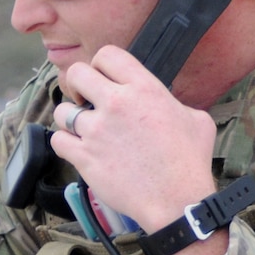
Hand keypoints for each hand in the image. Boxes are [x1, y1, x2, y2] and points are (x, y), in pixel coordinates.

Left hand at [52, 46, 227, 254]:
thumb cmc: (189, 161)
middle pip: (76, 73)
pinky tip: (78, 148)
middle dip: (78, 85)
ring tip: (83, 129)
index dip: (101, 64)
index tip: (104, 79)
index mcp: (144, 88)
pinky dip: (65, 143)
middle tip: (86, 100)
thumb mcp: (195, 119)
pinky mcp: (84, 156)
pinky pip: (58, 140)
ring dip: (70, 118)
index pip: (107, 54)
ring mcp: (97, 130)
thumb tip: (166, 102)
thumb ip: (173, 102)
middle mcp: (117, 104)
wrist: (177, 200)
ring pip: (63, 110)